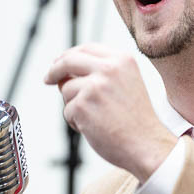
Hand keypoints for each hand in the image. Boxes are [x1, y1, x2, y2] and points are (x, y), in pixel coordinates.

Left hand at [43, 43, 176, 181]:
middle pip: (68, 61)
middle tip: (47, 79)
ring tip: (96, 118)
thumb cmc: (136, 120)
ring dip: (73, 105)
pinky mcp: (83, 105)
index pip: (87, 49)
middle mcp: (109, 68)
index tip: (58, 62)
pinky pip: (67, 111)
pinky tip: (95, 128)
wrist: (146, 144)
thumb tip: (63, 73)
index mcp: (122, 60)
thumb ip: (102, 72)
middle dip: (54, 70)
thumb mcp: (126, 83)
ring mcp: (95, 86)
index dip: (69, 55)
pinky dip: (76, 122)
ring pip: (66, 89)